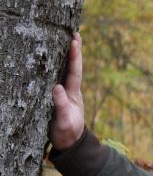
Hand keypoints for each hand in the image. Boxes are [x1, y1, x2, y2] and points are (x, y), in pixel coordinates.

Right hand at [50, 32, 85, 149]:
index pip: (74, 72)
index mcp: (73, 94)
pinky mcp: (57, 96)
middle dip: (74, 51)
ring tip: (68, 38)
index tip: (75, 41)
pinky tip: (54, 57)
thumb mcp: (63, 121)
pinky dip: (57, 66)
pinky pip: (58, 77)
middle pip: (72, 67)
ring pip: (65, 70)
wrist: (69, 143)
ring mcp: (64, 92)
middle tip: (75, 32)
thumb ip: (61, 106)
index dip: (74, 57)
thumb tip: (56, 87)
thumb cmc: (66, 132)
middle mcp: (70, 90)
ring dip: (66, 56)